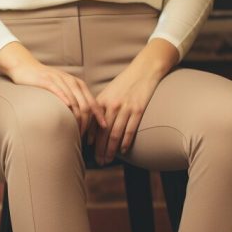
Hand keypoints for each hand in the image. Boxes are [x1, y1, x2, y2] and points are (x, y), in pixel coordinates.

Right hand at [0, 41, 106, 135]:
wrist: (26, 67)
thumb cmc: (45, 82)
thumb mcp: (63, 89)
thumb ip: (74, 100)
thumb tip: (83, 118)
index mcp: (78, 84)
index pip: (93, 101)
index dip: (99, 114)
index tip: (105, 126)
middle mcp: (71, 81)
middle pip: (84, 103)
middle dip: (87, 121)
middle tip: (84, 134)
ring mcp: (59, 80)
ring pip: (73, 100)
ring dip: (76, 116)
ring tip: (77, 130)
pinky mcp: (46, 80)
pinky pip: (58, 90)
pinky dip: (64, 99)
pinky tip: (67, 108)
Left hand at [91, 39, 177, 164]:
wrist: (143, 70)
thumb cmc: (124, 83)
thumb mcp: (108, 93)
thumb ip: (99, 109)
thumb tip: (92, 128)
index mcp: (101, 101)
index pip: (93, 125)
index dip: (90, 140)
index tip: (88, 151)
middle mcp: (111, 105)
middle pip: (103, 133)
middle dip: (99, 149)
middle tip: (98, 162)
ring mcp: (125, 108)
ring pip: (115, 134)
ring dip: (111, 150)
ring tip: (108, 160)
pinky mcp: (138, 109)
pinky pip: (130, 130)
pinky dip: (125, 142)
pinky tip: (122, 151)